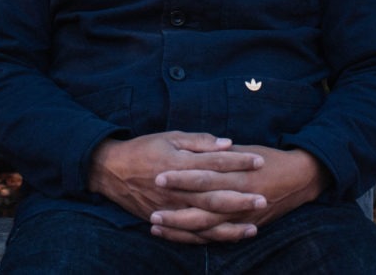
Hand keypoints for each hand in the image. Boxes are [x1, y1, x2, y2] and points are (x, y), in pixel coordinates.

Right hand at [88, 132, 266, 238]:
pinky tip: (228, 238)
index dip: (239, 161)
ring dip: (230, 225)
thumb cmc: (144, 149)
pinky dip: (210, 238)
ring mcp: (171, 209)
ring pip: (205, 221)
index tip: (260, 160)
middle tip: (264, 198)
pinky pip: (190, 235)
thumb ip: (199, 142)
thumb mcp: (170, 137)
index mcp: (180, 164)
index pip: (215, 163)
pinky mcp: (166, 221)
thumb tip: (226, 143)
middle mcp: (177, 190)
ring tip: (254, 227)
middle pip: (214, 196)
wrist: (112, 171)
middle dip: (241, 198)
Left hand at [148, 145, 329, 243]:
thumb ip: (219, 152)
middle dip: (176, 208)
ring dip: (180, 227)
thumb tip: (197, 150)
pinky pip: (218, 237)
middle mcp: (239, 196)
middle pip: (202, 205)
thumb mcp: (244, 150)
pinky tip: (177, 236)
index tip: (159, 174)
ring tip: (156, 225)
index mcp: (237, 172)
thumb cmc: (269, 159)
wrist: (300, 177)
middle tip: (151, 208)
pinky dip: (197, 238)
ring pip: (207, 226)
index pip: (204, 175)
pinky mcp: (246, 225)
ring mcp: (243, 215)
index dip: (181, 177)